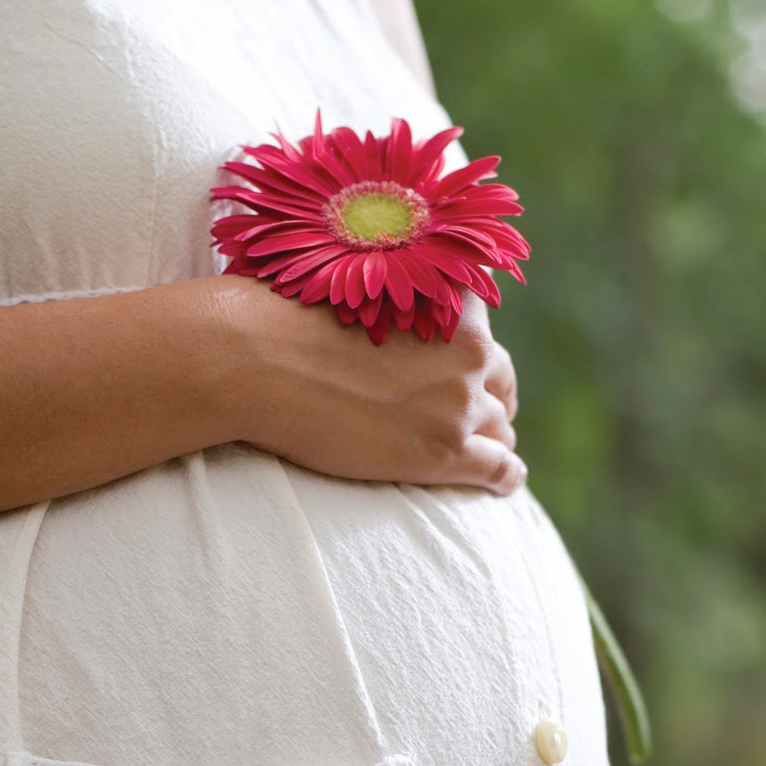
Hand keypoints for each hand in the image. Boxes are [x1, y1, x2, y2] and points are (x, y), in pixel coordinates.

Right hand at [212, 275, 524, 495]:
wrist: (259, 362)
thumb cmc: (286, 316)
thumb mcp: (353, 280)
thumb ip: (386, 289)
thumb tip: (386, 290)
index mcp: (450, 299)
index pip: (482, 333)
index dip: (470, 357)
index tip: (458, 372)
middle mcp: (469, 348)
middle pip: (499, 383)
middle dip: (489, 400)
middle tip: (472, 418)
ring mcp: (460, 403)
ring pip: (498, 430)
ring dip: (489, 440)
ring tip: (480, 455)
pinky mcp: (445, 452)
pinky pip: (499, 470)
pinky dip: (506, 477)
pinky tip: (505, 485)